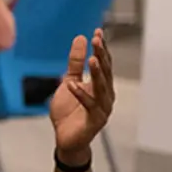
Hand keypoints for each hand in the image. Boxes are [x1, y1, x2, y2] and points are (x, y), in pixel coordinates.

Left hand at [48, 29, 114, 161]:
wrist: (66, 139)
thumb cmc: (69, 111)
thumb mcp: (69, 82)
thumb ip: (75, 63)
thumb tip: (80, 39)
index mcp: (100, 85)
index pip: (103, 63)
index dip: (101, 48)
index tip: (97, 32)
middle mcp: (105, 95)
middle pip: (105, 72)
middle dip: (101, 56)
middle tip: (97, 40)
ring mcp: (102, 108)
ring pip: (102, 87)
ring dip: (97, 73)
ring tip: (92, 59)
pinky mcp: (95, 120)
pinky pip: (89, 105)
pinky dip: (81, 95)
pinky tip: (73, 85)